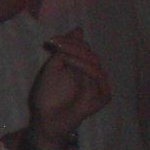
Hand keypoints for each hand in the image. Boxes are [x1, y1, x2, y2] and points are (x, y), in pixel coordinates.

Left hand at [27, 29, 109, 146]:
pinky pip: (98, 78)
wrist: (46, 120)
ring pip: (95, 63)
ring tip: (62, 55)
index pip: (83, 48)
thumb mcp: (53, 68)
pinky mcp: (103, 97)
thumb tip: (79, 29)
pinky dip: (84, 69)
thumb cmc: (47, 96)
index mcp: (83, 68)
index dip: (70, 41)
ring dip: (77, 55)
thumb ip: (66, 50)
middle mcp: (93, 76)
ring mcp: (100, 87)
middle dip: (73, 46)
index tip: (52, 40)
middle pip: (90, 54)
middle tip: (56, 43)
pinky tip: (70, 65)